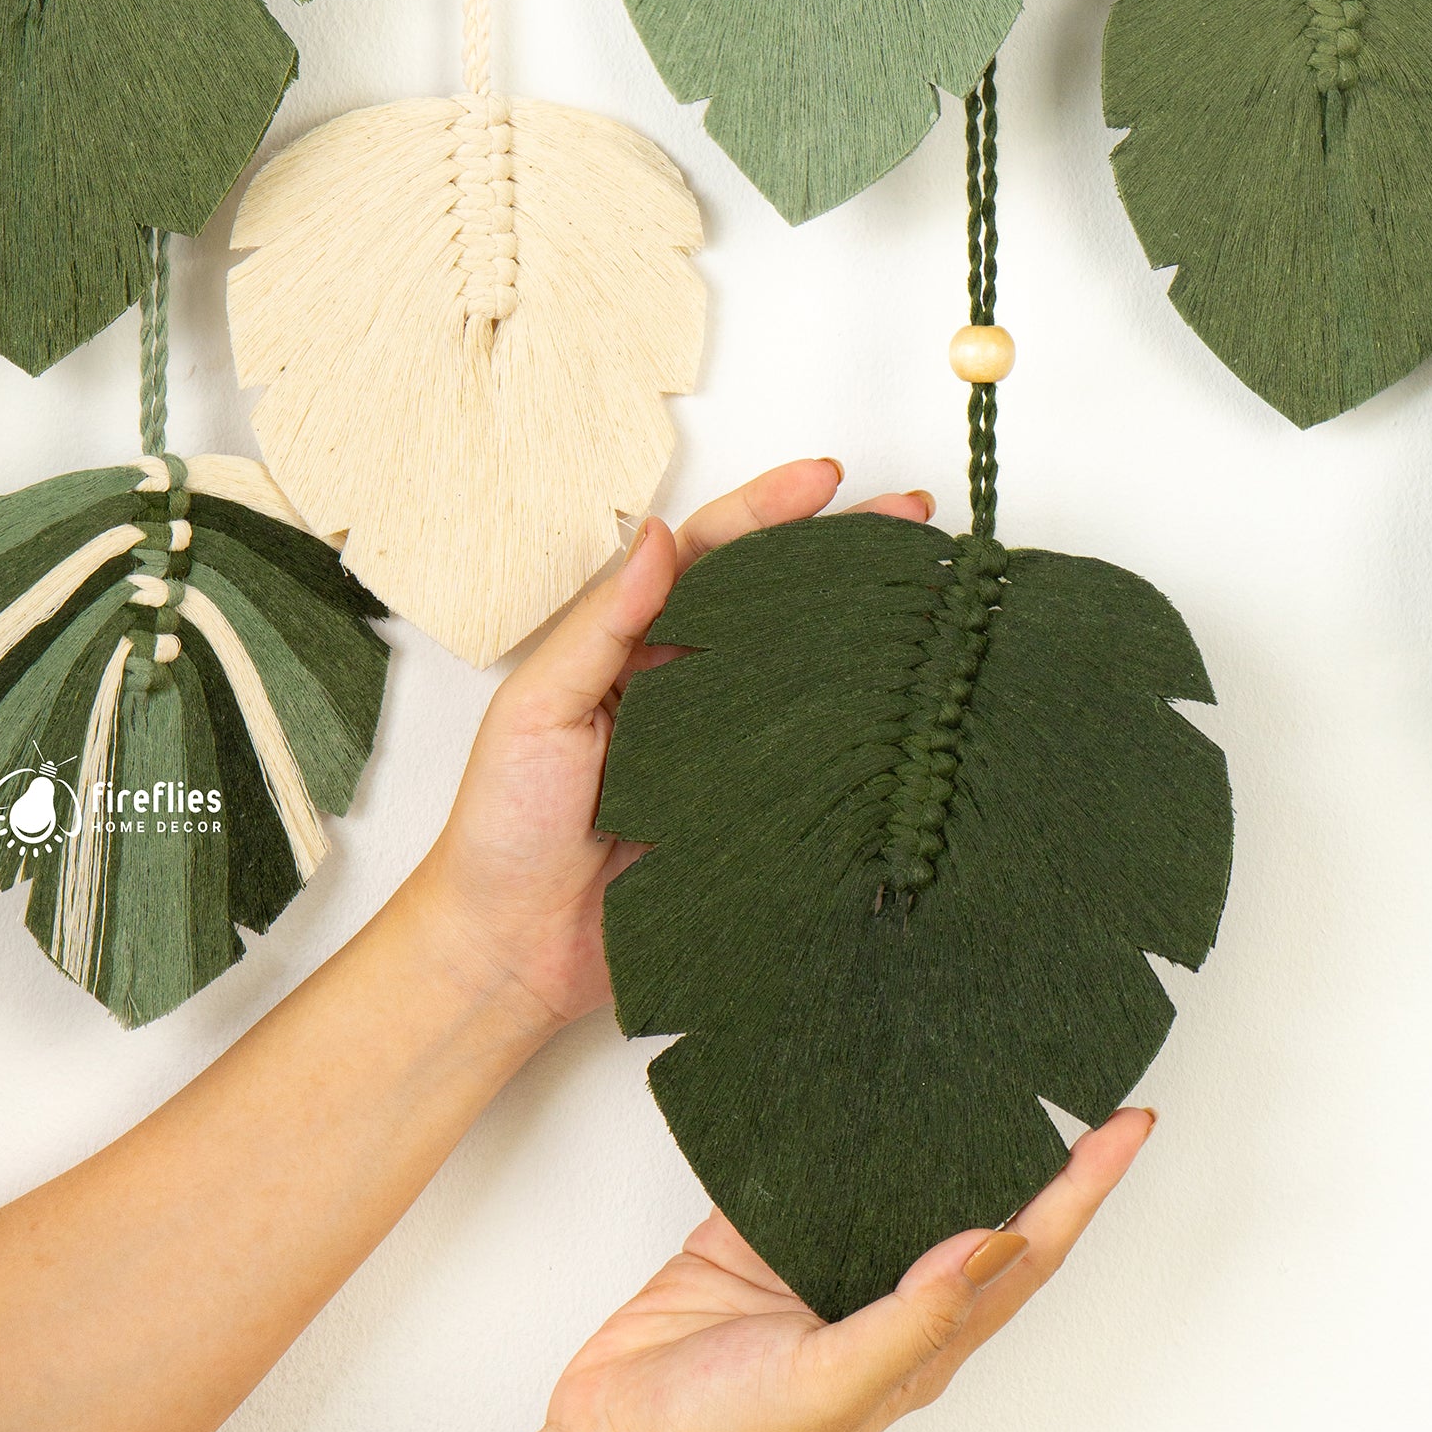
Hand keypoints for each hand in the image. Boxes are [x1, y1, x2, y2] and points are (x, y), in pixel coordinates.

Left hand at [407, 462, 933, 1034]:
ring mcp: (726, 746)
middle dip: (842, 550)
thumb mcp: (535, 711)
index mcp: (635, 646)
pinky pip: (813, 757)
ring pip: (806, 668)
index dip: (769, 511)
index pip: (711, 555)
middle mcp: (689, 684)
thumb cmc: (504, 829)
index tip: (827, 478)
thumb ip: (600, 625)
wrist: (512, 953)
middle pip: (775, 599)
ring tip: (928, 588)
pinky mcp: (752, 809)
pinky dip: (862, 724)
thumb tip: (654, 535)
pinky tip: (907, 702)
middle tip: (911, 518)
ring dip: (865, 626)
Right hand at [452, 1111, 1155, 1431]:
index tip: (1131, 1121)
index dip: (1088, 1186)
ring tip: (977, 1046)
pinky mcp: (758, 1233)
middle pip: (985, 1203)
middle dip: (1038, 1143)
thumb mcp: (831, 1384)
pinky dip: (835, 1115)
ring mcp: (824, 1260)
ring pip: (905, 1173)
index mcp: (925, 1344)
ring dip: (945, 1118)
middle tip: (1071, 1067)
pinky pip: (811, 1160)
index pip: (1030, 1248)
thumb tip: (993, 1238)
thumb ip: (913, 1316)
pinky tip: (850, 1070)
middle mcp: (887, 1297)